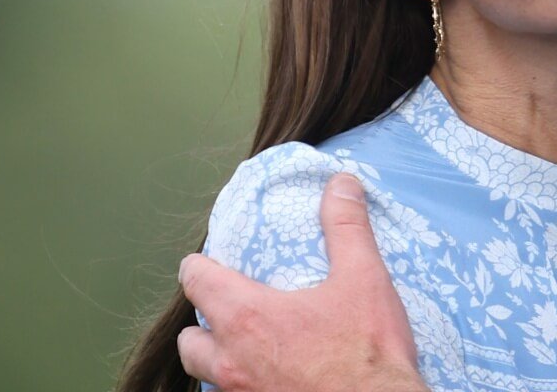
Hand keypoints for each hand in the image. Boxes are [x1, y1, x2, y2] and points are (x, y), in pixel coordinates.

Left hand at [177, 174, 425, 391]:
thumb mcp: (364, 279)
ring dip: (218, 359)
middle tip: (234, 312)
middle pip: (190, 339)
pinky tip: (270, 378)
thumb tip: (341, 184)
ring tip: (248, 349)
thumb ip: (346, 227)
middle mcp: (230, 362)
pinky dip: (241, 385)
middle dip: (205, 324)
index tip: (211, 263)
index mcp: (246, 318)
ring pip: (205, 375)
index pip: (196, 281)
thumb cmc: (367, 353)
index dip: (199, 267)